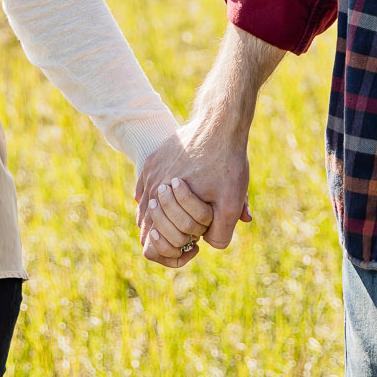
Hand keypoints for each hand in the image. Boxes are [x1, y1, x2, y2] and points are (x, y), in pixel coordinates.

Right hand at [134, 122, 251, 267]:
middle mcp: (151, 189)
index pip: (152, 245)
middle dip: (169, 235)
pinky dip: (155, 199)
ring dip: (162, 217)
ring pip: (145, 207)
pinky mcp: (154, 160)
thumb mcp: (231, 202)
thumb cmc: (227, 164)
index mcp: (165, 203)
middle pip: (147, 227)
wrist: (220, 123)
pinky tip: (168, 202)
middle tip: (189, 235)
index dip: (173, 253)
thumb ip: (221, 233)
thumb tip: (208, 244)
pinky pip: (144, 188)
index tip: (194, 246)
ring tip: (182, 221)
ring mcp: (150, 172)